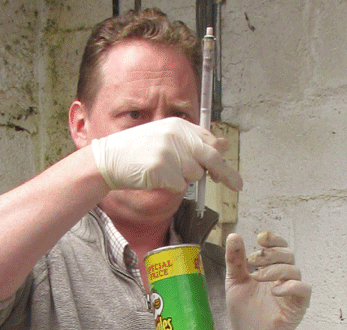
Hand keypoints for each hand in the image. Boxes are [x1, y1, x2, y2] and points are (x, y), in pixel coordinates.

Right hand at [90, 117, 242, 192]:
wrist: (107, 160)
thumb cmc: (137, 151)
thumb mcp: (164, 138)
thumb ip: (190, 141)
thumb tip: (222, 145)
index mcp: (179, 126)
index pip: (211, 141)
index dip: (221, 157)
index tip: (230, 173)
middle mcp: (177, 136)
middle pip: (212, 157)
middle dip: (226, 174)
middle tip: (238, 185)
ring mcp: (170, 152)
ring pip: (194, 175)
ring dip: (184, 179)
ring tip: (162, 170)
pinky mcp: (163, 169)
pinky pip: (179, 185)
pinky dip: (171, 186)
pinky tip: (155, 177)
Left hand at [225, 231, 309, 329]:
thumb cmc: (243, 311)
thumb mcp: (235, 282)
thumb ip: (235, 260)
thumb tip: (234, 235)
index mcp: (271, 269)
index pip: (279, 247)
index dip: (274, 240)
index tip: (260, 239)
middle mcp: (284, 278)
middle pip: (288, 255)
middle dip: (271, 253)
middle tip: (253, 260)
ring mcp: (292, 291)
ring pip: (294, 270)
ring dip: (276, 269)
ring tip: (257, 277)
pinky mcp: (298, 306)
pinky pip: (304, 290)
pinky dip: (291, 286)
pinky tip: (275, 290)